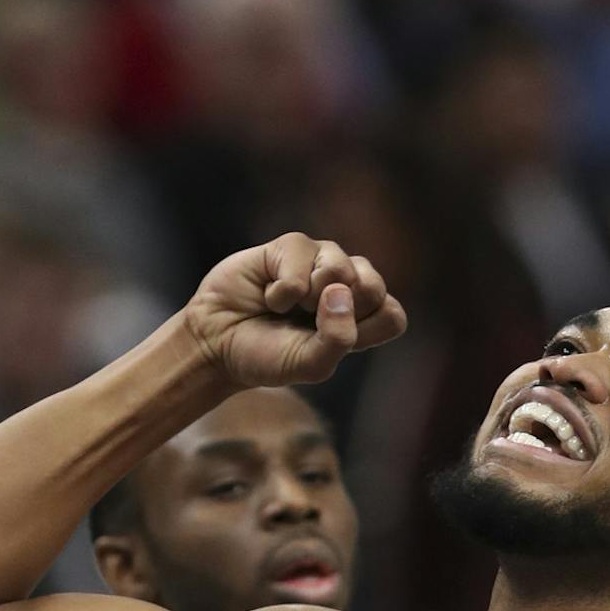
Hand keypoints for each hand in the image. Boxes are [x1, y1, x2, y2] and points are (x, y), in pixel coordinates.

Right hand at [182, 233, 406, 390]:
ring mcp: (320, 260)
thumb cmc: (268, 355)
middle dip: (339, 312)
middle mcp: (347, 285)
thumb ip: (338, 339)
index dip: (365, 331)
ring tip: (289, 308)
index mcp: (360, 317)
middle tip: (308, 322)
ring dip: (309, 299)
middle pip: (374, 287)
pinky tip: (269, 295)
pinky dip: (282, 290)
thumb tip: (340, 291)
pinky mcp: (292, 245)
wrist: (218, 341)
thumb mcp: (309, 364)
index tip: (329, 342)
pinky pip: (302, 264)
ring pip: (341, 269)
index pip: (391, 315)